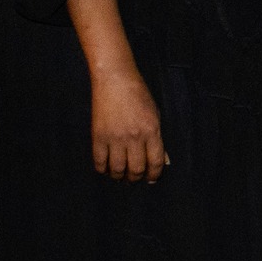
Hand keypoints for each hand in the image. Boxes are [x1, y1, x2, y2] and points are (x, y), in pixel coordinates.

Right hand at [90, 64, 166, 181]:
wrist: (115, 81)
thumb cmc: (139, 95)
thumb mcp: (155, 115)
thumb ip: (158, 138)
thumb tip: (163, 160)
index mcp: (152, 130)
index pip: (156, 161)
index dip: (154, 174)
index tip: (152, 179)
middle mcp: (134, 137)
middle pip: (136, 168)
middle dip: (136, 178)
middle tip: (134, 179)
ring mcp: (115, 138)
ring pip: (117, 169)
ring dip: (119, 176)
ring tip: (120, 177)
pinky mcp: (98, 136)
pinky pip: (100, 161)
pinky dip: (103, 170)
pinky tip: (106, 170)